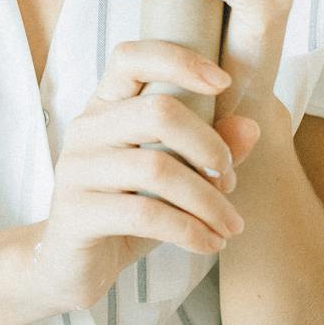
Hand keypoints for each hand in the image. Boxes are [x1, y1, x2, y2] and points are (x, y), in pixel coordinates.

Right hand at [22, 38, 265, 318]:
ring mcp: (75, 169)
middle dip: (209, 145)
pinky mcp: (75, 213)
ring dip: (207, 200)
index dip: (179, 60)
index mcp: (105, 106)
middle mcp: (85, 129)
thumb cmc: (128, 213)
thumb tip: (251, 127)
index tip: (224, 84)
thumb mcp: (173, 179)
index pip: (131, 58)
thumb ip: (209, 148)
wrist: (72, 267)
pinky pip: (145, 214)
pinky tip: (211, 244)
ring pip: (156, 168)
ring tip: (230, 224)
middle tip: (231, 179)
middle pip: (158, 112)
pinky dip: (189, 230)